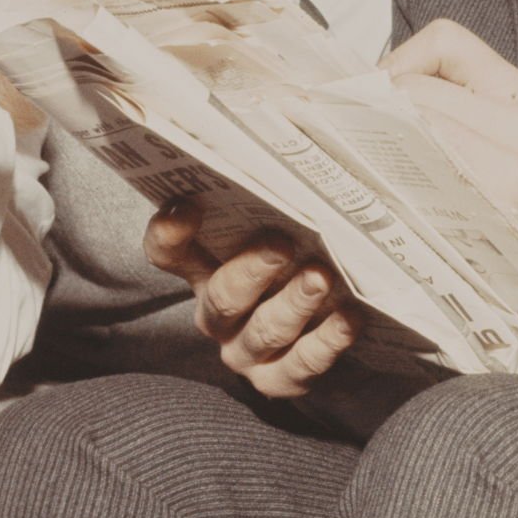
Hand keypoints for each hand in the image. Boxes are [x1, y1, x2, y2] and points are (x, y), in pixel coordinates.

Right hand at [145, 202, 364, 397]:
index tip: (189, 205)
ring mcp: (247, 351)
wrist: (337, 315)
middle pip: (221, 297)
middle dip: (251, 270)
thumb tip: (295, 138)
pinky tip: (349, 317)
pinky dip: (326, 342)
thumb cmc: (306, 251)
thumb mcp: (285, 222)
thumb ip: (279, 194)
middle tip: (282, 244)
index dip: (170, 232)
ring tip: (321, 277)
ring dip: (293, 304)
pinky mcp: (282, 380)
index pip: (168, 253)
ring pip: (264, 332)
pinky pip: (300, 366)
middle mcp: (220, 314)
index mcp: (207, 270)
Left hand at [384, 21, 517, 234]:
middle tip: (348, 131)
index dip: (400, 60)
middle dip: (374, 105)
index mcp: (516, 92)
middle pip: (415, 84)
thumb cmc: (509, 207)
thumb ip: (448, 103)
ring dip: (376, 137)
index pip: (444, 40)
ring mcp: (511, 157)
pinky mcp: (496, 193)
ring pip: (413, 118)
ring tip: (363, 159)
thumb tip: (369, 86)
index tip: (376, 94)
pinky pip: (423, 160)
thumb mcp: (497, 139)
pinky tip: (385, 188)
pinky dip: (393, 168)